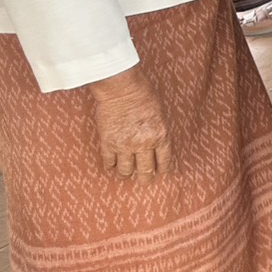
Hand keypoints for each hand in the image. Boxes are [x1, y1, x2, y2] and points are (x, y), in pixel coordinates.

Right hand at [89, 67, 171, 182]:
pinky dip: (110, 166)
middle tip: (144, 181)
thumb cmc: (143, 95)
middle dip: (145, 178)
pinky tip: (111, 167)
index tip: (160, 172)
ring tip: (126, 175)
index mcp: (160, 136)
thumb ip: (157, 130)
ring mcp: (124, 146)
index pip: (164, 160)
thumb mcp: (160, 113)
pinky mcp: (108, 143)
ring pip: (126, 170)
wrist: (122, 89)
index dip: (162, 168)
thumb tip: (155, 144)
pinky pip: (109, 161)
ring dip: (126, 173)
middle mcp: (143, 144)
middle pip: (146, 170)